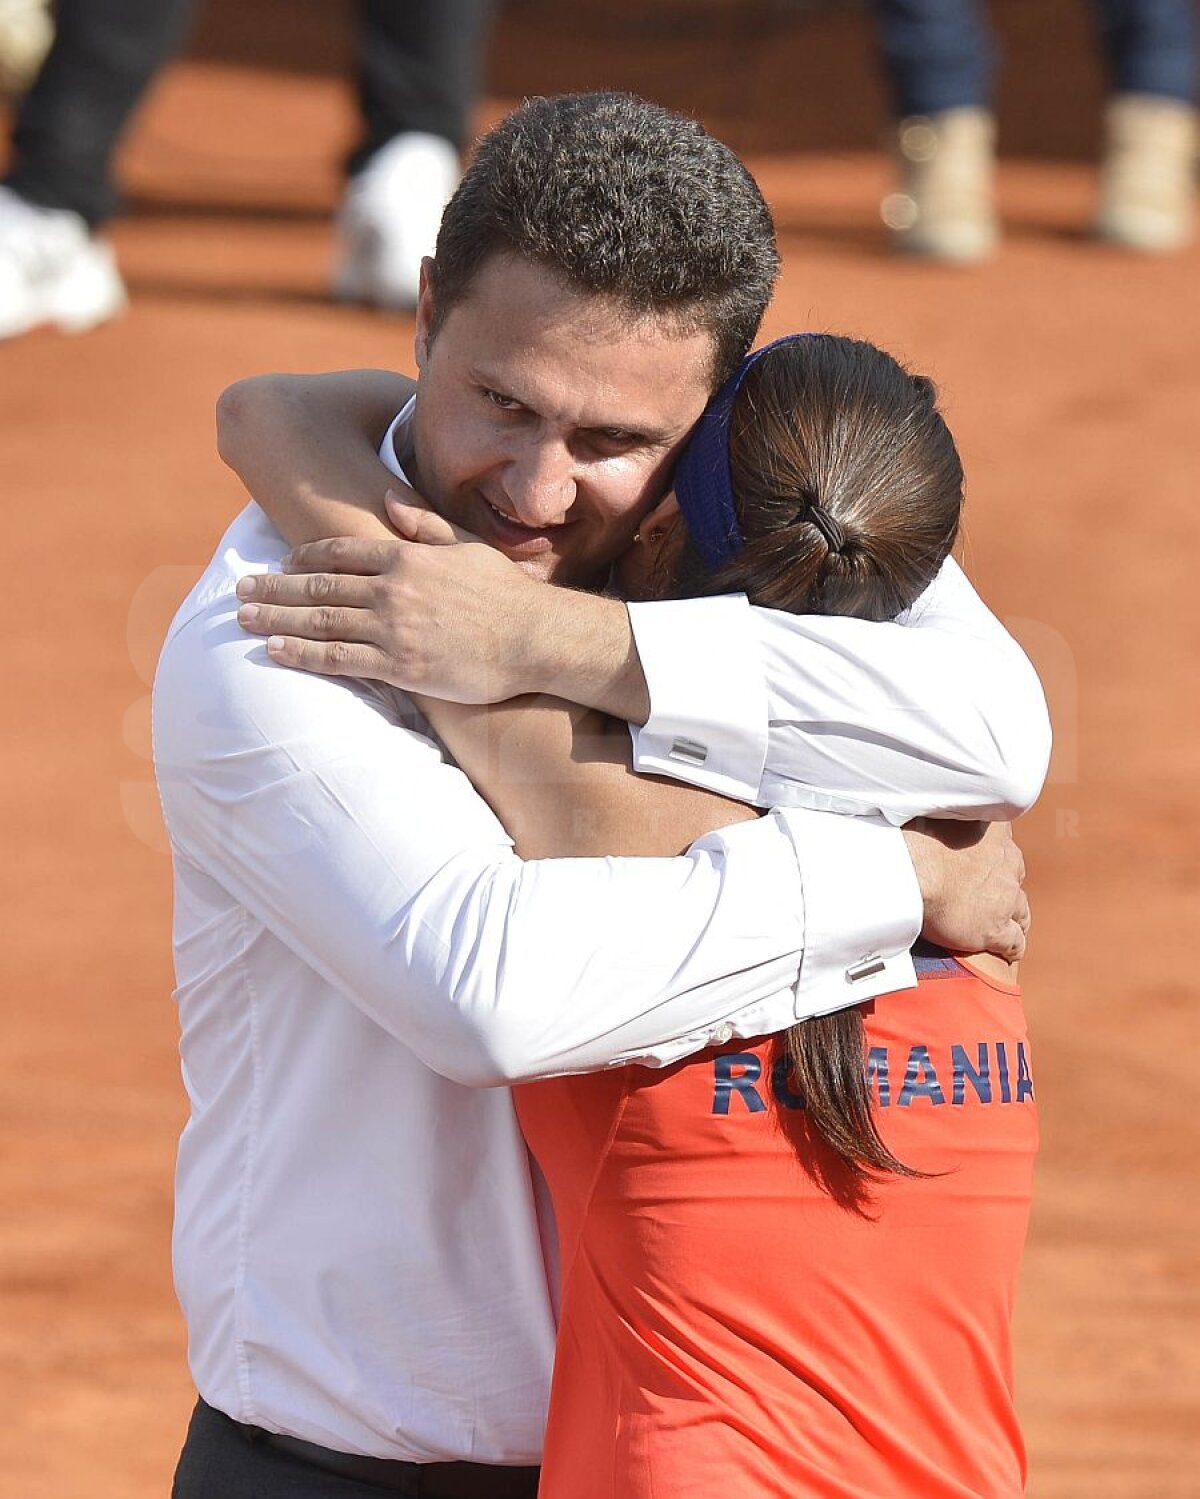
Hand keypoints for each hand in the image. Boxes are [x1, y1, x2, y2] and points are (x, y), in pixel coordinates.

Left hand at [236, 491, 543, 700]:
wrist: (534, 637)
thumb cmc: (506, 593)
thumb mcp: (466, 544)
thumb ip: (423, 525)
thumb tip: (388, 499)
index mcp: (406, 556)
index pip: (341, 552)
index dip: (304, 557)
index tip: (281, 563)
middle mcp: (391, 588)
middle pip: (317, 586)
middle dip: (274, 588)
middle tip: (241, 590)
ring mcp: (392, 627)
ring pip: (318, 621)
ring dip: (275, 619)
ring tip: (243, 618)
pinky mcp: (399, 665)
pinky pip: (338, 659)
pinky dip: (301, 654)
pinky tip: (275, 651)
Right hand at [902, 819, 1029, 961]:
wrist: (915, 870)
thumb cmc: (915, 837)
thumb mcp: (935, 811)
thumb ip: (944, 811)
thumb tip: (928, 803)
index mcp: (995, 833)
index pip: (1004, 844)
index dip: (995, 857)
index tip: (985, 862)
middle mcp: (1007, 864)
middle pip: (1015, 877)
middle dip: (1006, 886)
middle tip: (991, 894)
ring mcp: (1005, 898)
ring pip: (1021, 912)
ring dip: (1015, 918)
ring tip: (1007, 926)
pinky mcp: (996, 929)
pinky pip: (1014, 942)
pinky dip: (1013, 948)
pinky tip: (1009, 953)